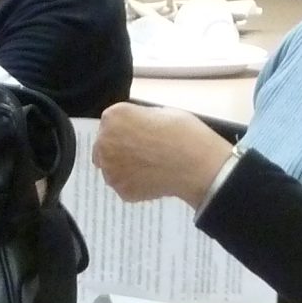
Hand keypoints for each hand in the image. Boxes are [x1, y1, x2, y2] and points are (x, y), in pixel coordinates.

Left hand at [93, 104, 232, 206]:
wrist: (197, 164)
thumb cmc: (184, 134)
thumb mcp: (160, 112)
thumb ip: (138, 120)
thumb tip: (135, 129)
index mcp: (114, 117)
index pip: (110, 123)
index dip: (125, 130)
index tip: (136, 135)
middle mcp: (105, 142)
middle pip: (104, 146)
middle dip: (120, 149)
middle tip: (143, 153)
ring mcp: (111, 169)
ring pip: (112, 168)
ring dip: (125, 168)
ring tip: (150, 166)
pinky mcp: (121, 189)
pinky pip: (124, 186)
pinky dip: (135, 184)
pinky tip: (153, 178)